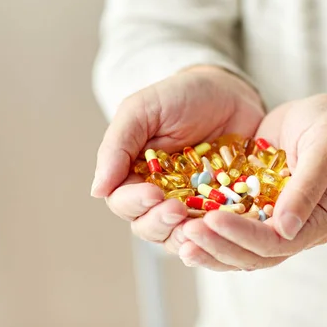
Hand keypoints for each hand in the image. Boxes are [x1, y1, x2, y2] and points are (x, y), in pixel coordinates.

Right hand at [91, 66, 263, 254]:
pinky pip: (214, 230)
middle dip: (159, 222)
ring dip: (184, 235)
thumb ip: (117, 146)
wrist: (229, 90)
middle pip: (148, 226)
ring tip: (197, 224)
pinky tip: (221, 227)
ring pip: (178, 235)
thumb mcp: (142, 110)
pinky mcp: (222, 207)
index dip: (134, 203)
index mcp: (135, 174)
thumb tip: (97, 190)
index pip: (123, 201)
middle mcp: (160, 195)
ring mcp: (192, 203)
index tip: (153, 194)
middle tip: (177, 209)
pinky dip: (215, 233)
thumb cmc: (181, 96)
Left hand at [178, 94, 326, 270]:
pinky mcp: (256, 208)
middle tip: (186, 233)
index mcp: (318, 222)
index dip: (243, 234)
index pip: (276, 242)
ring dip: (210, 247)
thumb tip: (285, 228)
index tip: (212, 218)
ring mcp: (274, 222)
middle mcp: (296, 230)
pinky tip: (183, 227)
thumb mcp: (326, 147)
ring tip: (180, 239)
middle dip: (219, 245)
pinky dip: (210, 232)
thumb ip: (307, 186)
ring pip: (239, 250)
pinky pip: (231, 229)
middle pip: (254, 255)